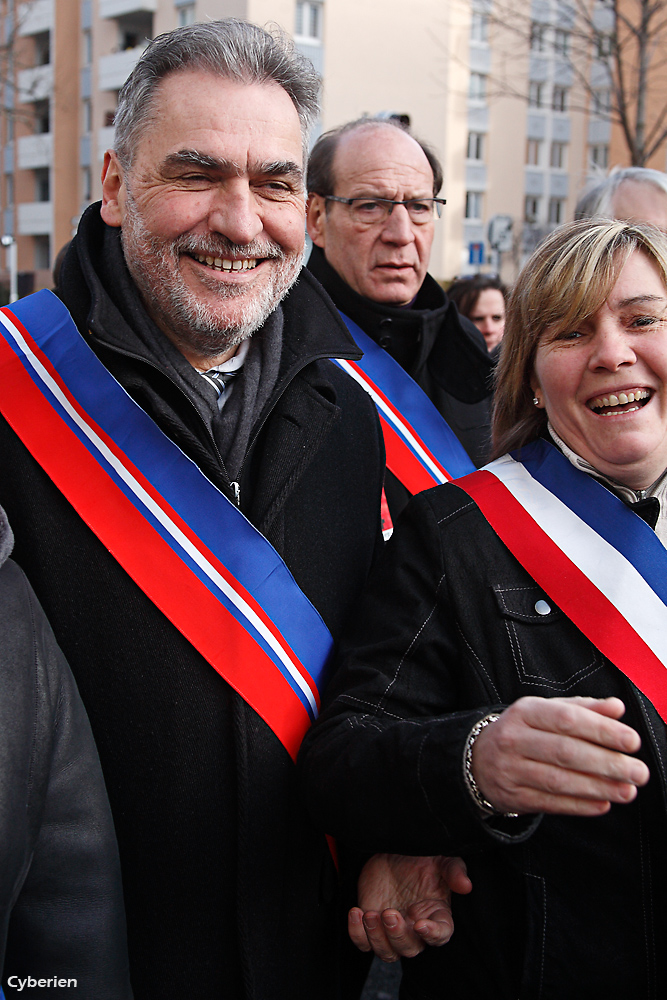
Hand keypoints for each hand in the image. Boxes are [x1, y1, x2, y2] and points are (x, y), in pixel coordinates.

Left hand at [349, 853, 471, 961]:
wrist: (393, 849)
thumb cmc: (422, 858)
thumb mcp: (441, 859)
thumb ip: (454, 871)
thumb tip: (466, 885)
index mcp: (436, 915)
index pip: (440, 935)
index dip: (433, 934)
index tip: (420, 924)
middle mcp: (415, 928)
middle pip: (409, 949)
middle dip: (398, 936)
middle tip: (389, 913)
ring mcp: (392, 929)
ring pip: (386, 952)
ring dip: (376, 938)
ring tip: (370, 914)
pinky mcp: (371, 925)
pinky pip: (362, 942)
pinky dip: (357, 934)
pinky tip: (356, 912)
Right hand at [472, 696, 649, 815]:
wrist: (475, 760)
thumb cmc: (521, 732)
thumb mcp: (545, 711)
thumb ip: (582, 708)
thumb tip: (617, 707)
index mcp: (525, 712)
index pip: (567, 719)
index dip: (601, 730)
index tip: (631, 741)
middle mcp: (514, 739)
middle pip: (566, 752)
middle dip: (607, 763)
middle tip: (638, 771)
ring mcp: (511, 769)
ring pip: (559, 780)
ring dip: (598, 787)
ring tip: (628, 790)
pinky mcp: (512, 796)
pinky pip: (550, 803)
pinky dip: (580, 805)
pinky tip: (603, 804)